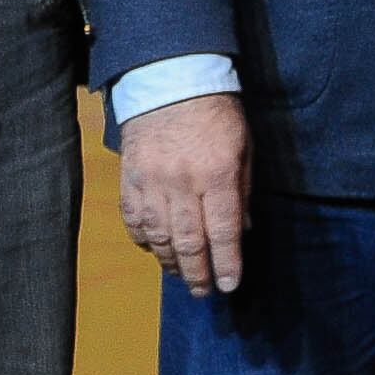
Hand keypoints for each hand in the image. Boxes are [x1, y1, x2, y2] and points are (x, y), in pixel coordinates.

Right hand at [117, 92, 254, 296]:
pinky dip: (144, 240)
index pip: (223, 231)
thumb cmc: (217, 114)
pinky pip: (134, 220)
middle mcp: (182, 182)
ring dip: (171, 263)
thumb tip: (243, 230)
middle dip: (198, 272)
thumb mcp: (244, 148)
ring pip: (159, 236)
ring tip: (182, 276)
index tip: (229, 285)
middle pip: (189, 241)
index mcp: (217, 174)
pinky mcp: (130, 179)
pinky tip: (155, 250)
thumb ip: (242, 190)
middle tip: (204, 292)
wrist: (170, 82)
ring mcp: (151, 182)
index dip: (226, 263)